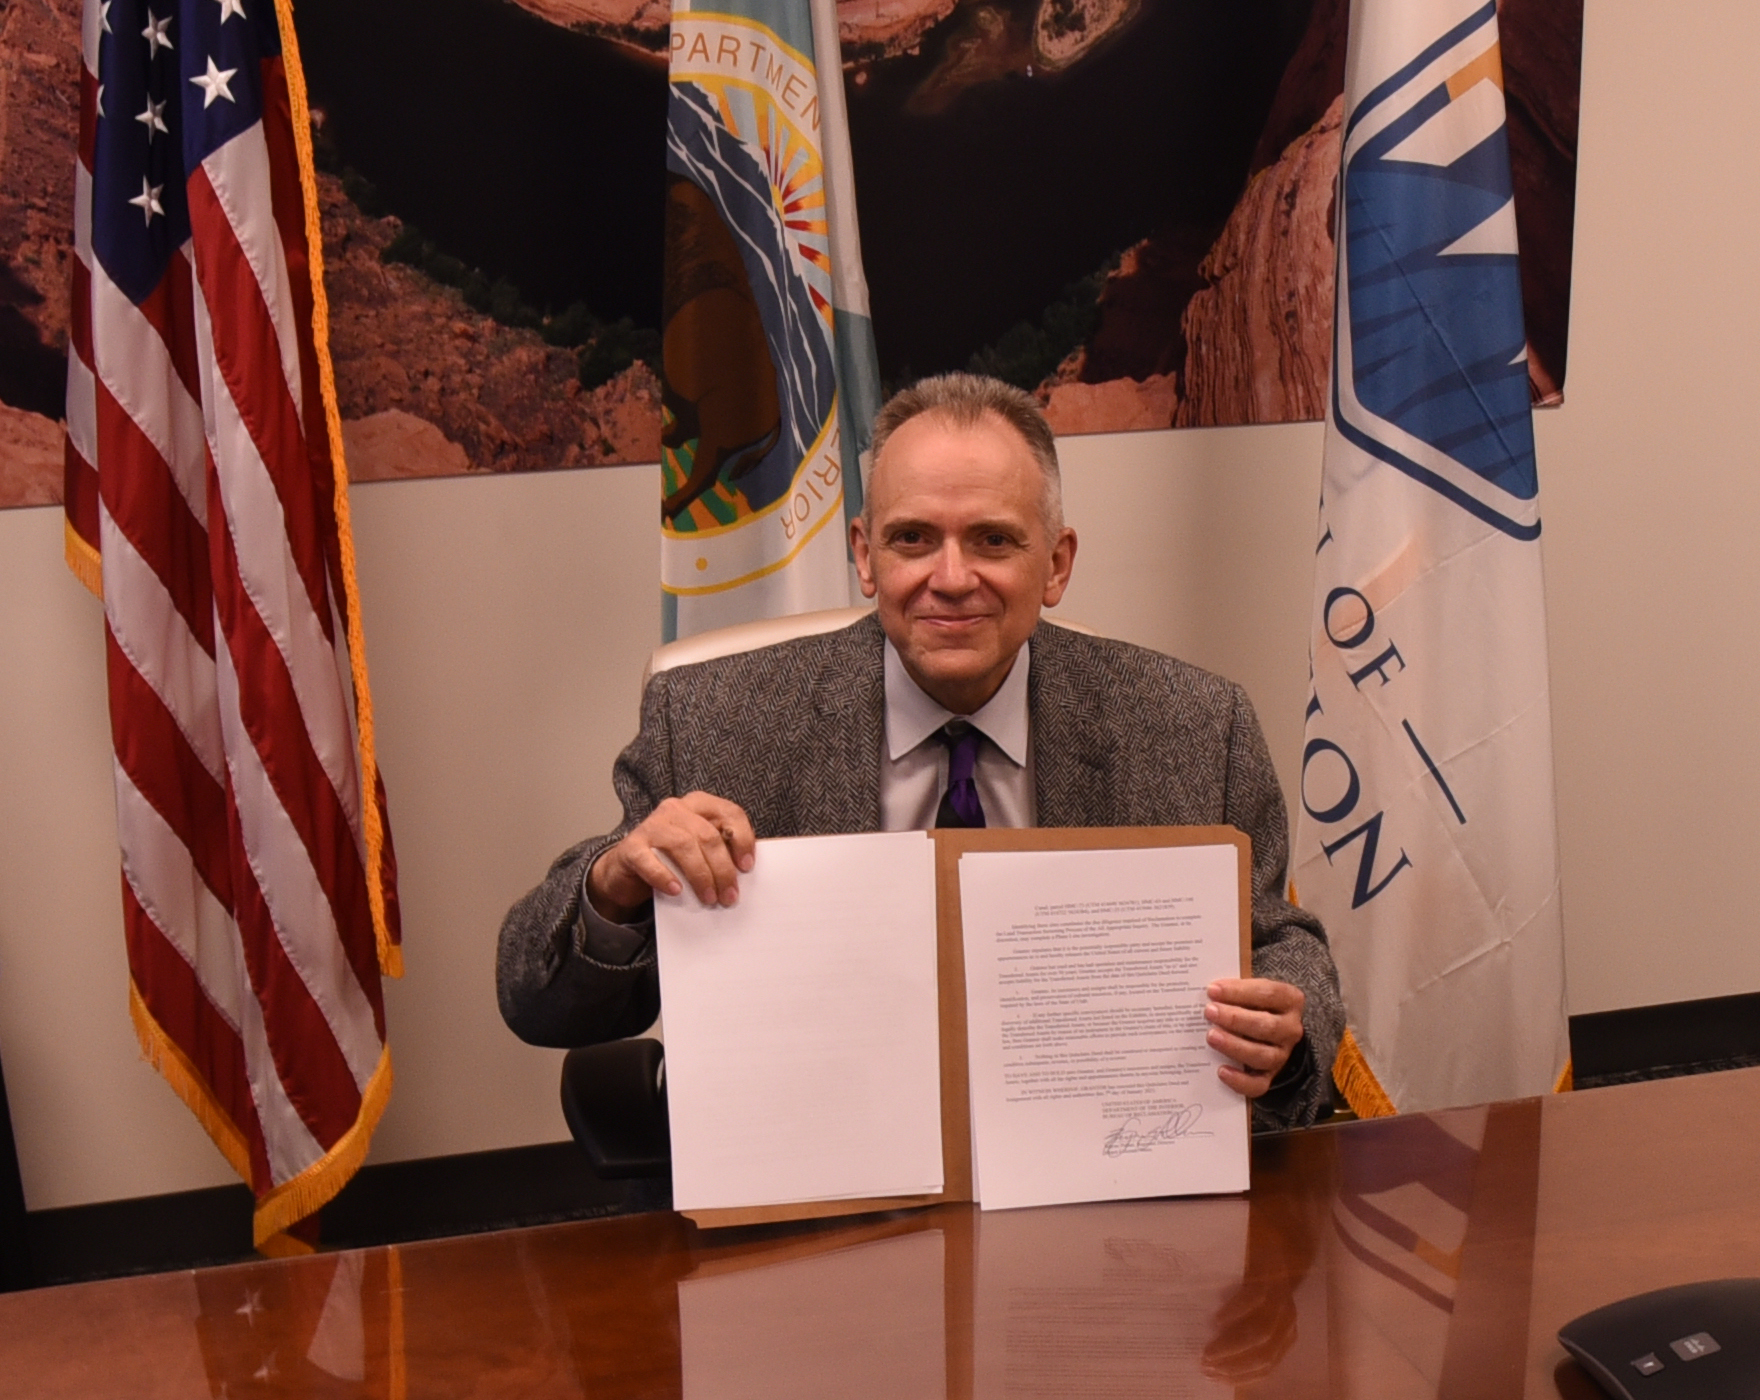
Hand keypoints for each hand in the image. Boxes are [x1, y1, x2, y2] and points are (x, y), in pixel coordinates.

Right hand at [587, 792, 755, 920]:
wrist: (628, 870)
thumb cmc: (670, 859)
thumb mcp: (699, 850)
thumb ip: (720, 852)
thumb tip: (742, 874)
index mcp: (698, 805)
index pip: (729, 812)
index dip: (743, 839)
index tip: (747, 867)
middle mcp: (675, 809)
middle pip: (708, 835)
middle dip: (723, 869)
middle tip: (729, 896)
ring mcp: (651, 826)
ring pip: (684, 845)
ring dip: (701, 876)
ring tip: (709, 898)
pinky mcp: (631, 847)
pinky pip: (650, 860)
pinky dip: (665, 876)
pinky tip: (676, 891)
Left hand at [1205, 978, 1305, 1099]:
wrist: (1269, 1031)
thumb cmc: (1254, 1004)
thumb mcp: (1251, 991)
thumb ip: (1234, 990)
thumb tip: (1208, 991)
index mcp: (1290, 1000)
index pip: (1269, 993)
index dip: (1239, 991)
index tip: (1213, 990)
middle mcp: (1290, 1029)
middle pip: (1266, 1026)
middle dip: (1235, 1019)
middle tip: (1209, 1012)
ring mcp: (1282, 1055)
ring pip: (1263, 1055)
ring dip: (1235, 1046)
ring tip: (1211, 1036)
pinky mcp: (1271, 1076)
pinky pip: (1259, 1084)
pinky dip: (1240, 1080)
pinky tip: (1221, 1071)